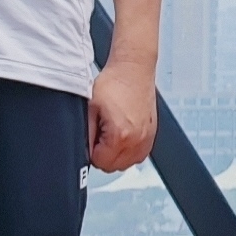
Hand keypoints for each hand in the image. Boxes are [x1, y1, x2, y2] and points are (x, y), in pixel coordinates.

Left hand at [88, 57, 157, 173]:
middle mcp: (138, 140)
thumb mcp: (90, 109)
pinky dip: (129, 149)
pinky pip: (138, 154)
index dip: (90, 152)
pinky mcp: (152, 133)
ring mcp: (147, 137)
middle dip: (103, 155)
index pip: (100, 163)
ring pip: (127, 163)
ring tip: (111, 133)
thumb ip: (85, 135)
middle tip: (100, 134)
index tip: (92, 137)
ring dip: (117, 154)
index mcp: (121, 135)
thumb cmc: (114, 83)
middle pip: (114, 166)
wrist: (133, 69)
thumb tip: (83, 151)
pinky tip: (122, 133)